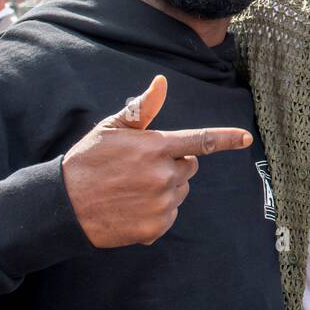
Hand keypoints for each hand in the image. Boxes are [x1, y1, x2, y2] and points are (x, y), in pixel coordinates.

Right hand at [62, 75, 251, 248]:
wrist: (64, 204)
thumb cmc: (88, 161)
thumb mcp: (111, 128)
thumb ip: (142, 109)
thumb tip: (162, 82)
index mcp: (157, 147)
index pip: (200, 141)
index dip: (226, 138)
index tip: (246, 138)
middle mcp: (164, 175)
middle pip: (189, 167)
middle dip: (174, 164)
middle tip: (141, 168)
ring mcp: (162, 203)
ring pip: (180, 192)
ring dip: (165, 189)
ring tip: (132, 189)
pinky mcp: (156, 227)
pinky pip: (169, 216)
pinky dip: (156, 213)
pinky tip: (131, 208)